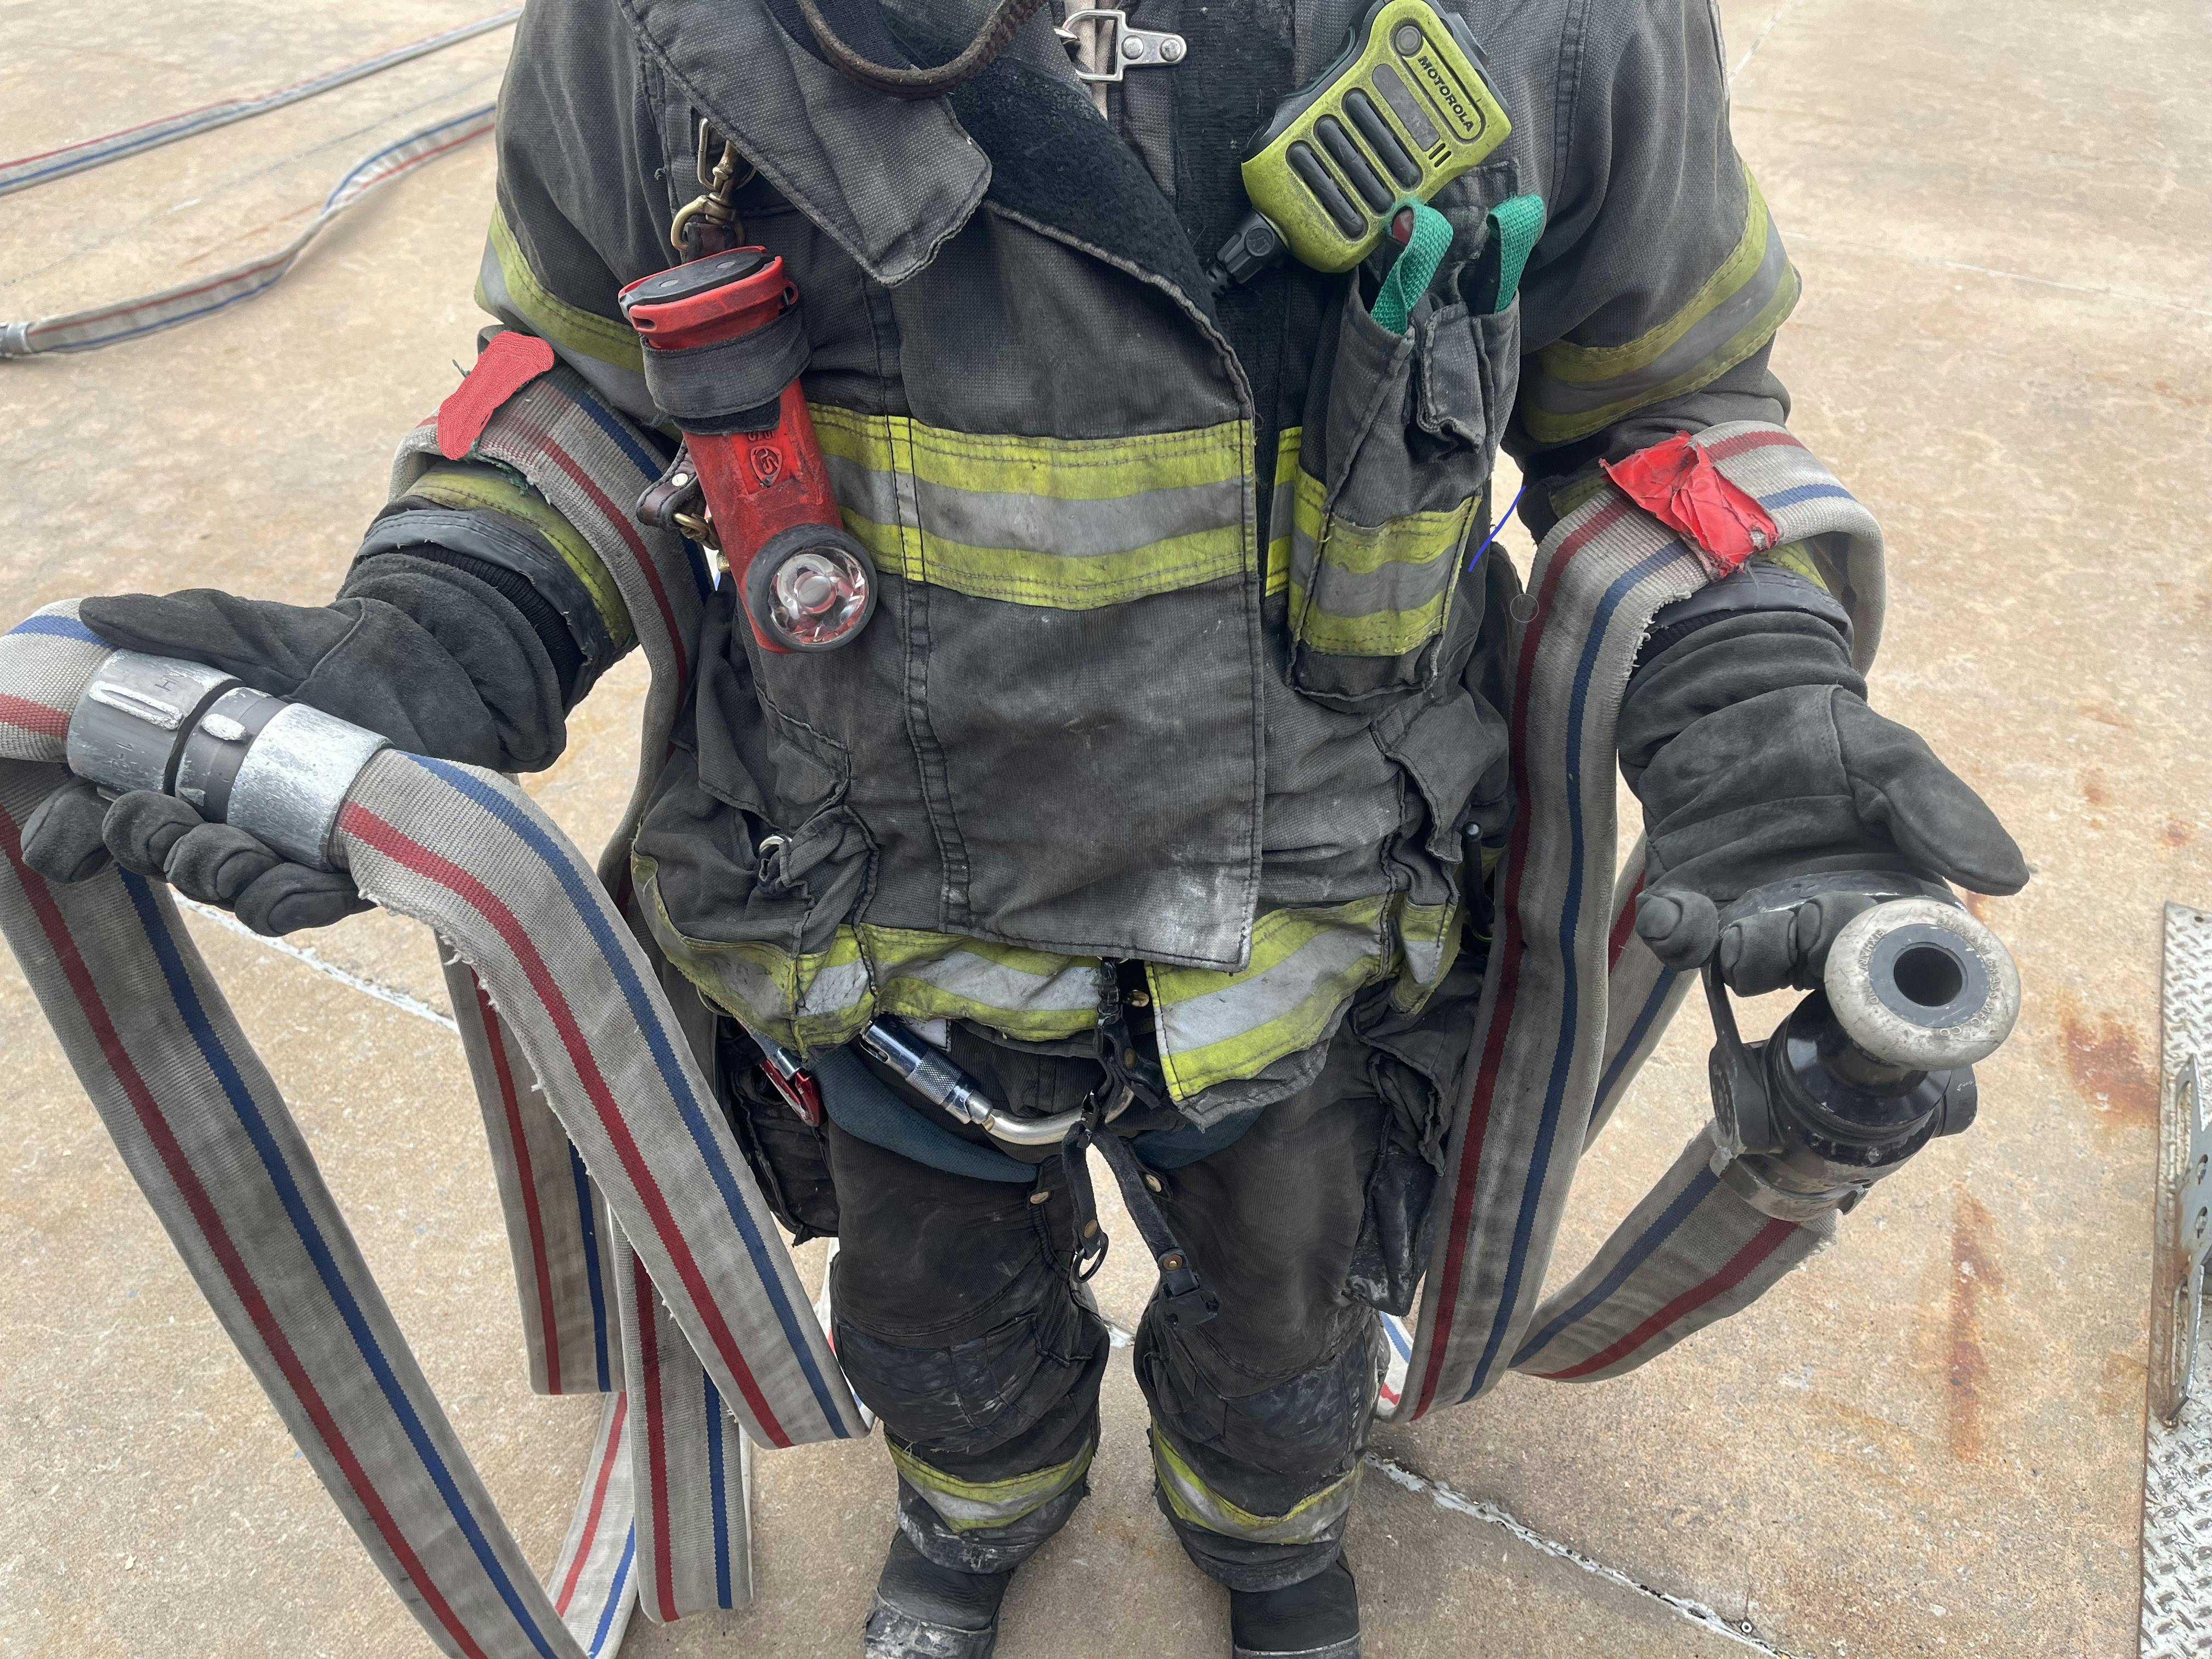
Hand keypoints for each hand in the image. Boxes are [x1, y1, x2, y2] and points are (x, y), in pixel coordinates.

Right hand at [18, 578, 558, 933]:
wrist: (429, 661)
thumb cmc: (323, 648)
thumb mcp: (248, 628)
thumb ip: (179, 624)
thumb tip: (96, 614)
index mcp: (176, 774)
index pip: (103, 819)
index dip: (72, 836)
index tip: (62, 841)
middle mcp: (221, 821)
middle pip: (164, 860)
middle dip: (151, 847)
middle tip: (155, 815)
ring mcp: (283, 851)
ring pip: (231, 892)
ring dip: (216, 877)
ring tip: (227, 849)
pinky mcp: (346, 870)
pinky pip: (305, 905)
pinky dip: (288, 900)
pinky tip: (286, 882)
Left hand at [1629, 684, 2026, 994]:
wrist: (1738, 698)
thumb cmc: (1828, 734)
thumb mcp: (1893, 761)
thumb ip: (1941, 814)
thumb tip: (2011, 879)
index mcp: (1876, 899)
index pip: (1885, 956)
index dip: (1879, 965)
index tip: (1875, 946)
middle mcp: (1812, 918)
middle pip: (1814, 972)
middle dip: (1810, 959)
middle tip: (1810, 919)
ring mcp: (1747, 912)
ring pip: (1747, 966)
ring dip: (1747, 957)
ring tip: (1743, 930)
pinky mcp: (1688, 896)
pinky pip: (1679, 937)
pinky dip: (1675, 935)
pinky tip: (1675, 914)